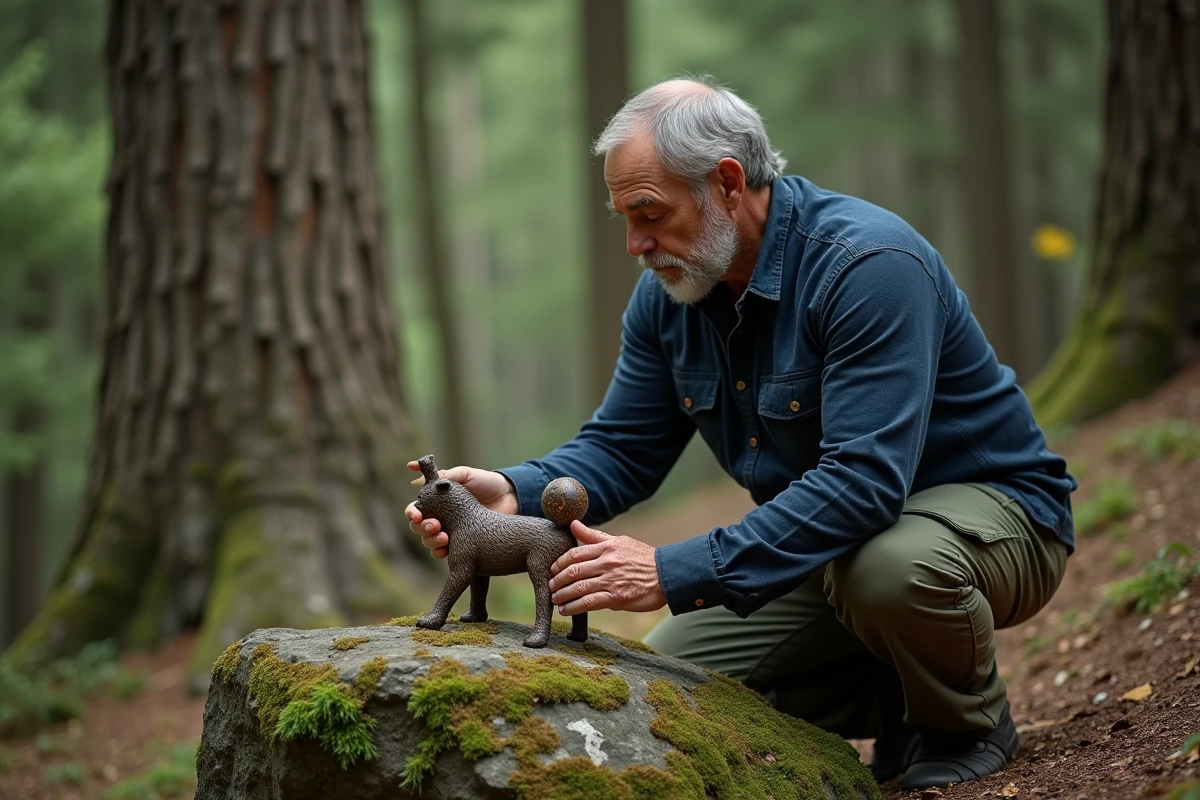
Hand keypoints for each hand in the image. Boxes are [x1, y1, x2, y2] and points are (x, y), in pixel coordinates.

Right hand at [404, 461, 518, 558]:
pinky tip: (445, 549)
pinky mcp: (461, 544)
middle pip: (419, 527)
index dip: (412, 513)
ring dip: (431, 541)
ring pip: (429, 542)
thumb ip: (442, 474)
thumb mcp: (465, 475)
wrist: (509, 497)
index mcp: (436, 501)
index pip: (416, 509)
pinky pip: (444, 553)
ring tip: (444, 537)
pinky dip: (440, 552)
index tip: (417, 514)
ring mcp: (450, 532)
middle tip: (435, 525)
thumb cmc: (486, 483)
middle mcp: (440, 518)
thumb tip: (411, 467)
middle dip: (422, 528)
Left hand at [548, 520, 666, 614]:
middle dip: (557, 580)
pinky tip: (566, 610)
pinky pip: (589, 603)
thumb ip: (594, 536)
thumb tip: (572, 524)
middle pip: (573, 571)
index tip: (553, 570)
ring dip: (562, 595)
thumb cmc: (642, 558)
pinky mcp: (616, 597)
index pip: (575, 554)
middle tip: (550, 586)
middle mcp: (606, 563)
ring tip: (555, 600)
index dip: (559, 563)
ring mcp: (611, 580)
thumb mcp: (619, 541)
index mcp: (606, 548)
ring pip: (578, 588)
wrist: (666, 575)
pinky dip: (574, 607)